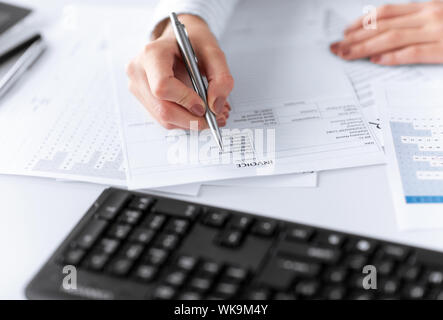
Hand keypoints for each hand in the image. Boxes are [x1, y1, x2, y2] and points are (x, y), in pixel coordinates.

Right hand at [126, 14, 233, 129]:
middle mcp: (140, 72)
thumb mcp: (214, 52)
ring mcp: (138, 87)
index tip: (204, 106)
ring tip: (211, 115)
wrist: (178, 41)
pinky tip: (197, 113)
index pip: (162, 86)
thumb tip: (215, 107)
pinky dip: (184, 121)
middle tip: (215, 118)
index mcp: (152, 54)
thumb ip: (221, 78)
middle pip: (163, 109)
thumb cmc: (192, 42)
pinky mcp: (143, 99)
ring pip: (164, 119)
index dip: (185, 100)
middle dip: (192, 119)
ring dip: (190, 122)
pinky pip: (164, 119)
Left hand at [330, 1, 442, 64]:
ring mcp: (436, 32)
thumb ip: (418, 20)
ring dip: (365, 47)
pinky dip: (392, 56)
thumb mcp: (441, 15)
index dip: (362, 22)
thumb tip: (389, 30)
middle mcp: (428, 16)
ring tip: (346, 54)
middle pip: (383, 26)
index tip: (345, 32)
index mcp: (426, 7)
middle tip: (336, 46)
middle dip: (355, 37)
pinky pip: (413, 52)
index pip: (386, 13)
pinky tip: (375, 60)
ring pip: (392, 38)